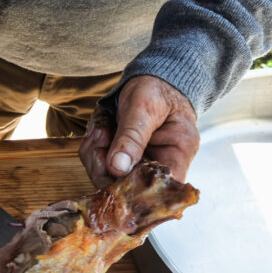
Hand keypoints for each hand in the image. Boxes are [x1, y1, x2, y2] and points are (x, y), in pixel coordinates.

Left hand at [80, 75, 198, 186]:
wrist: (151, 80)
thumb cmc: (157, 90)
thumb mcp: (144, 107)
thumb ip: (132, 136)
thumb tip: (118, 168)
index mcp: (177, 155)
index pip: (159, 192)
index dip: (132, 191)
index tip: (112, 170)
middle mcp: (159, 167)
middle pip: (126, 189)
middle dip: (103, 165)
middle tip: (101, 136)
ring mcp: (139, 167)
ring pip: (107, 179)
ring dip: (95, 154)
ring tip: (102, 130)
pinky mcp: (123, 163)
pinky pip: (100, 167)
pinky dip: (93, 149)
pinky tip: (100, 132)